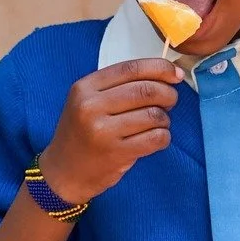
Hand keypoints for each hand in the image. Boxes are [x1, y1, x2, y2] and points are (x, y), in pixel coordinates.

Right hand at [38, 58, 184, 204]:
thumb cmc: (82, 134)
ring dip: (164, 119)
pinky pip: (155, 138)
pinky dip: (163, 137)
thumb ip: (119, 86)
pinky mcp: (116, 153)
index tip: (175, 75)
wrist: (63, 172)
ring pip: (154, 114)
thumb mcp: (87, 101)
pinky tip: (156, 139)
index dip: (160, 68)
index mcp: (84, 88)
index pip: (130, 69)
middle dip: (168, 94)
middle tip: (170, 101)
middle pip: (146, 90)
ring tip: (157, 124)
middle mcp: (90, 106)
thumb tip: (168, 74)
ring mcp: (102, 131)